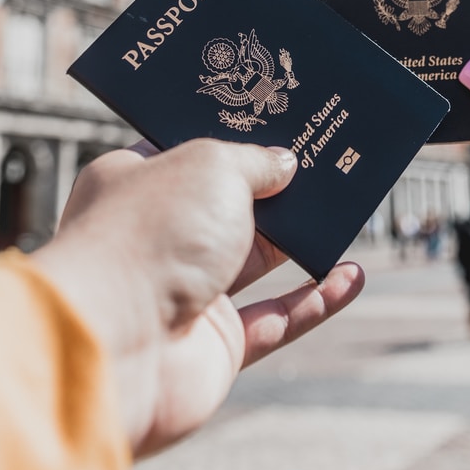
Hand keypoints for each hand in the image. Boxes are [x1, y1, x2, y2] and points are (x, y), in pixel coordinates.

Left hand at [32, 139, 364, 457]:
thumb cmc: (149, 236)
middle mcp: (156, 238)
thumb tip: (284, 165)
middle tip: (326, 164)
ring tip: (349, 214)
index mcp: (134, 184)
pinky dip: (317, 300)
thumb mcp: (212, 167)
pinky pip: (277, 320)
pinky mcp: (215, 347)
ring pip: (257, 262)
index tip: (279, 122)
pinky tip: (353, 277)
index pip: (186, 152)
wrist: (117, 345)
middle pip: (228, 208)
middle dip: (276, 189)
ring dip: (303, 242)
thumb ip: (255, 162)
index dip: (232, 137)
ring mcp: (185, 294)